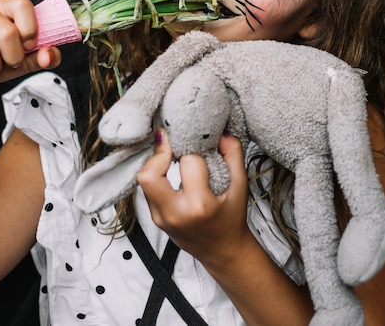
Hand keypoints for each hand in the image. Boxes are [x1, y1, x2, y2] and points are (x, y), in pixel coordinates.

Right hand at [0, 0, 61, 100]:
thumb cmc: (3, 62)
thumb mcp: (28, 60)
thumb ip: (45, 56)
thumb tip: (49, 54)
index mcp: (4, 6)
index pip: (22, 4)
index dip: (30, 29)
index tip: (29, 46)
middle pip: (7, 32)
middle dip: (14, 56)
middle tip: (10, 62)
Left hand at [137, 130, 250, 267]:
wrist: (223, 251)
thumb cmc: (232, 218)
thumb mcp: (240, 186)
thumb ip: (233, 155)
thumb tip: (222, 133)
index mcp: (199, 205)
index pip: (188, 162)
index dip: (194, 148)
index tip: (198, 140)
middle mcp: (175, 213)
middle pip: (149, 174)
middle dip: (160, 153)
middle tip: (173, 143)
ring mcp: (162, 218)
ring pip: (143, 180)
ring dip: (156, 163)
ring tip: (172, 154)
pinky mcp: (155, 219)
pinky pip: (147, 189)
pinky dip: (156, 175)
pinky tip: (169, 168)